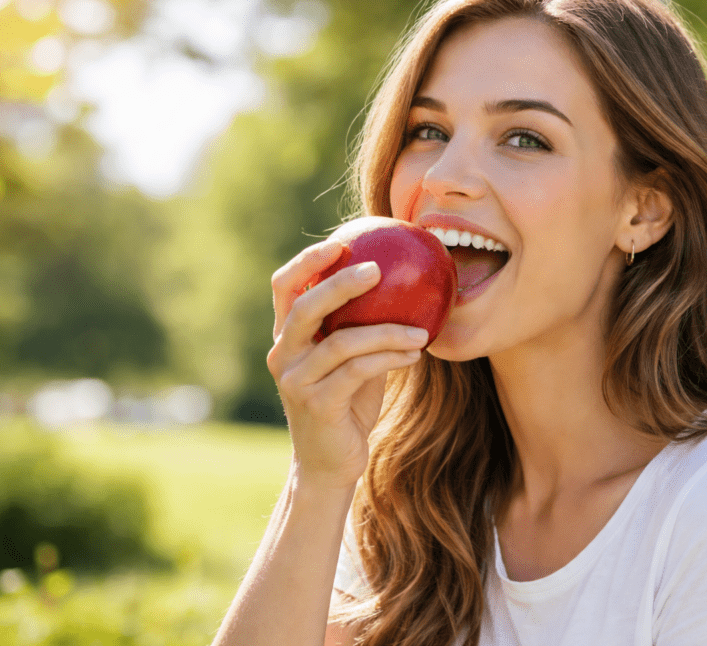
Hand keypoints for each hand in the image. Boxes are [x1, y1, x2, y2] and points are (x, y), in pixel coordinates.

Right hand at [266, 241, 428, 489]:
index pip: (285, 288)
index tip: (340, 242)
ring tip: (421, 331)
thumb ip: (363, 328)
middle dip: (340, 284)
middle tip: (377, 269)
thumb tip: (407, 288)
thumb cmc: (348, 405)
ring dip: (386, 331)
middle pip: (305, 307)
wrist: (331, 464)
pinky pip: (357, 371)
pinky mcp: (317, 404)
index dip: (307, 261)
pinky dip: (390, 358)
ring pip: (341, 342)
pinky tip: (416, 354)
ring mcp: (296, 381)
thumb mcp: (354, 361)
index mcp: (288, 338)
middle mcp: (284, 355)